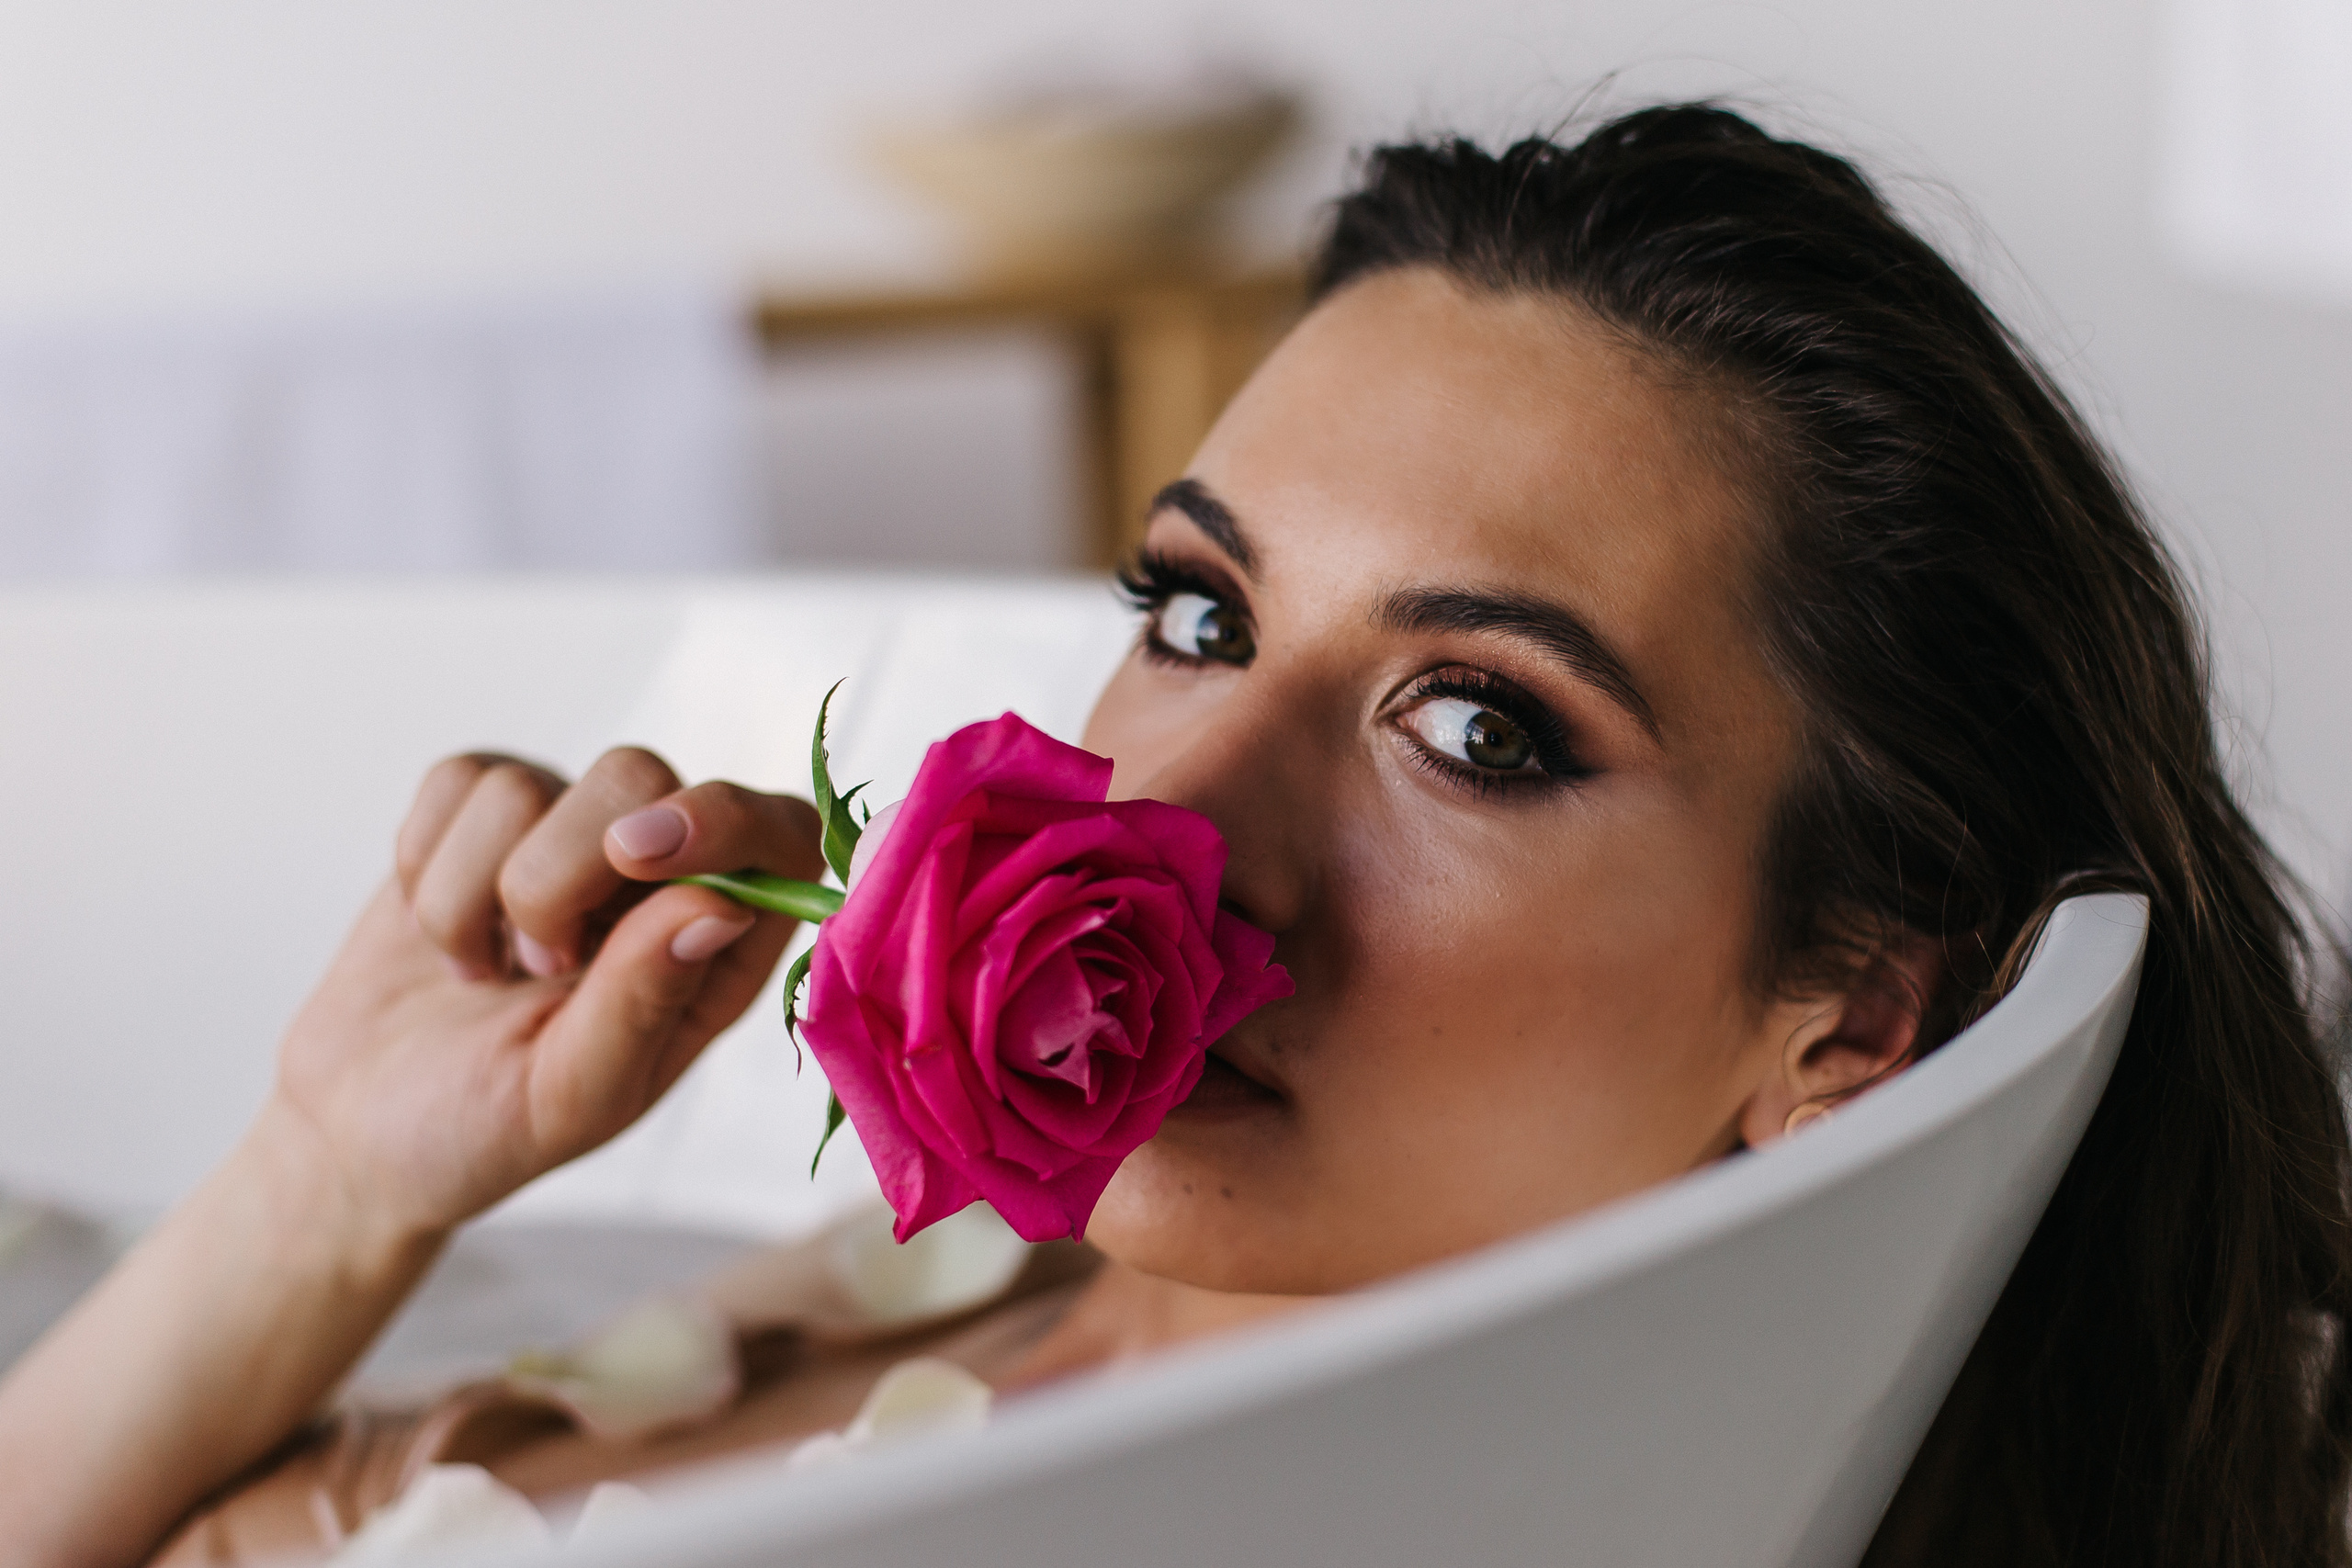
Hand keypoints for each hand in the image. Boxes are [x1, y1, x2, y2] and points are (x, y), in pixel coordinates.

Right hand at [267, 747, 824, 1244]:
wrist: (360, 1130)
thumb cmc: (489, 1127)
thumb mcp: (576, 1094)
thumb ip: (646, 999)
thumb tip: (721, 905)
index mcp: (719, 947)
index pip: (777, 832)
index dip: (724, 819)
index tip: (637, 854)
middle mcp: (656, 877)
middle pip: (638, 775)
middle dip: (562, 870)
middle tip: (540, 967)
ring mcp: (569, 836)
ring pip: (528, 783)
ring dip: (477, 892)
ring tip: (485, 971)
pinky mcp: (483, 817)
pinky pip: (460, 778)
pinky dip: (426, 864)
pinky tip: (441, 934)